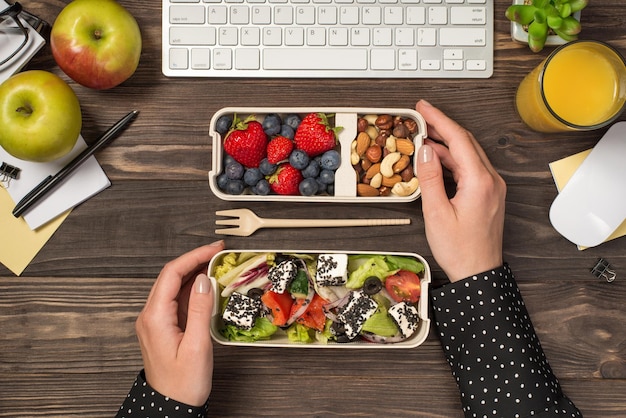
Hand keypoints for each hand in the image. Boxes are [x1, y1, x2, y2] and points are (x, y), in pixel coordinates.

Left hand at [135, 241, 224, 405]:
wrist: (170, 407)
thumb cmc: (182, 384)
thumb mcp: (197, 346)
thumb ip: (199, 309)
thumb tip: (203, 280)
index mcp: (155, 318)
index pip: (172, 274)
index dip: (194, 256)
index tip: (214, 249)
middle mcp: (150, 316)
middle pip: (170, 276)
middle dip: (194, 259)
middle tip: (218, 253)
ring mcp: (155, 321)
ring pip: (173, 286)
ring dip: (193, 273)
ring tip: (216, 265)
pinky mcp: (163, 327)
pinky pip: (175, 299)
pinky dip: (191, 288)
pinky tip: (206, 286)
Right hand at [415, 100, 505, 281]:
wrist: (479, 274)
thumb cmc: (459, 250)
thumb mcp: (436, 212)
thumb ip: (430, 177)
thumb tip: (426, 149)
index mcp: (480, 181)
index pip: (459, 139)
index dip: (439, 119)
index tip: (423, 107)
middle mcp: (491, 180)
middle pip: (466, 142)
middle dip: (443, 126)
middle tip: (421, 115)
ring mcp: (492, 187)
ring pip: (468, 154)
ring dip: (447, 143)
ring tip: (423, 136)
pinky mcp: (488, 194)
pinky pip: (470, 168)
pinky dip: (453, 159)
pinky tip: (437, 158)